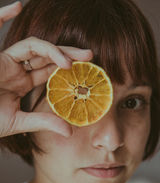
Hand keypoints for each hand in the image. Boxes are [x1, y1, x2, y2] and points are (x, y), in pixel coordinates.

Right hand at [0, 2, 92, 137]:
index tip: (87, 68)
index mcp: (22, 83)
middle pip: (47, 56)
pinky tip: (18, 6)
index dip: (67, 68)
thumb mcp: (19, 122)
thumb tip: (70, 132)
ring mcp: (5, 60)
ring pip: (33, 46)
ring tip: (72, 60)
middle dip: (68, 53)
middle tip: (90, 55)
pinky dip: (2, 16)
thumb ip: (43, 122)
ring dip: (53, 49)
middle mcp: (16, 69)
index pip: (49, 71)